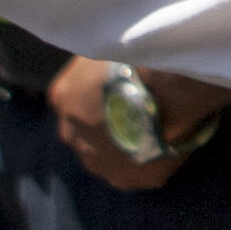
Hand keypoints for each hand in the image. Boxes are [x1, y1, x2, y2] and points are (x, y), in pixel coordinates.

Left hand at [44, 58, 230, 192]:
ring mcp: (104, 164)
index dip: (95, 100)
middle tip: (136, 115)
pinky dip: (152, 162)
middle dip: (105, 130)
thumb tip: (99, 67)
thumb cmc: (133, 55)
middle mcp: (74, 138)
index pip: (71, 104)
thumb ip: (91, 67)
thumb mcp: (98, 50)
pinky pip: (142, 172)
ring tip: (153, 134)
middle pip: (87, 137)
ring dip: (125, 151)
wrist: (166, 84)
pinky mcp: (136, 179)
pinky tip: (167, 146)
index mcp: (63, 99)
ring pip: (111, 161)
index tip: (117, 94)